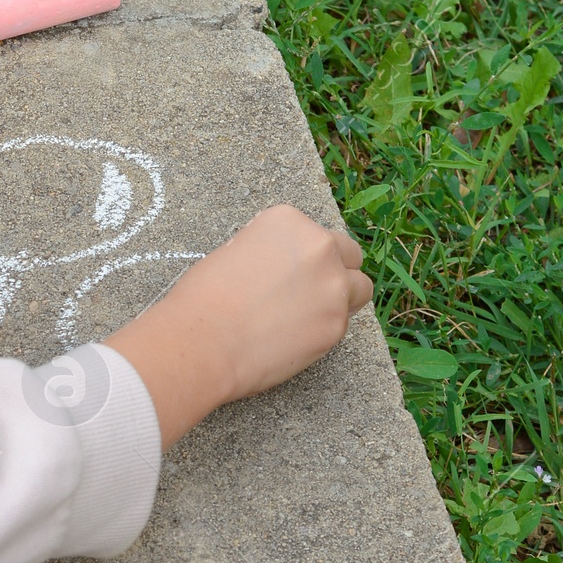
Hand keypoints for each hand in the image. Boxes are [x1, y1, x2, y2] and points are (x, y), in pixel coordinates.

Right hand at [107, 205, 372, 447]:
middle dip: (334, 270)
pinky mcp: (337, 325)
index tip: (285, 274)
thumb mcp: (237, 252)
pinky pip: (343, 323)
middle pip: (349, 254)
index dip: (302, 257)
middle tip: (308, 292)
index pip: (315, 234)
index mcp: (289, 222)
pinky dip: (325, 329)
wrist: (202, 340)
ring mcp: (333, 286)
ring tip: (309, 316)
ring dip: (341, 298)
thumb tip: (291, 271)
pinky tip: (295, 338)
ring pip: (360, 288)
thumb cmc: (204, 298)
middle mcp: (318, 246)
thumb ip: (275, 254)